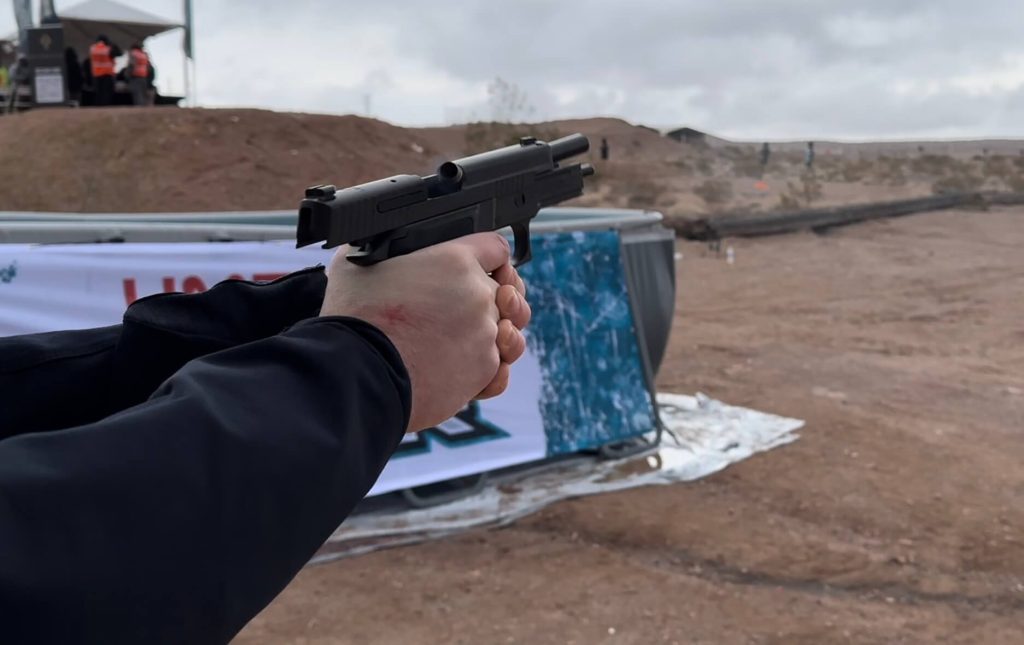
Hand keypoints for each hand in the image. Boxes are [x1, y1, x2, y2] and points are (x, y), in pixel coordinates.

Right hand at [320, 233, 529, 431]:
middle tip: (470, 310)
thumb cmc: (354, 317)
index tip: (483, 269)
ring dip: (498, 335)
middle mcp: (479, 295)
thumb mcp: (360, 261)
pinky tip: (470, 365)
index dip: (490, 259)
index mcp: (455, 260)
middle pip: (508, 292)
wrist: (358, 372)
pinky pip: (500, 368)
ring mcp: (485, 334)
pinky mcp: (483, 371)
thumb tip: (382, 244)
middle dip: (495, 299)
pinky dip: (489, 370)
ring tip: (473, 338)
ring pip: (510, 331)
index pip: (496, 249)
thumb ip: (385, 247)